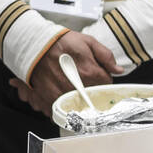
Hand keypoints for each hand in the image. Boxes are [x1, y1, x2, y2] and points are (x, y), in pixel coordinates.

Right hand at [8, 31, 122, 116]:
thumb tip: (118, 70)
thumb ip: (105, 56)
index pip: (106, 84)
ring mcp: (63, 96)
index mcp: (90, 73)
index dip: (102, 78)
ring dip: (77, 99)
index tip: (95, 74)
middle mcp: (77, 87)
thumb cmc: (60, 42)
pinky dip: (63, 105)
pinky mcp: (50, 101)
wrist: (34, 44)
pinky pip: (61, 110)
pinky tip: (60, 92)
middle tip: (82, 79)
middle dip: (91, 90)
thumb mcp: (87, 42)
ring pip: (79, 106)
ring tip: (70, 85)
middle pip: (94, 98)